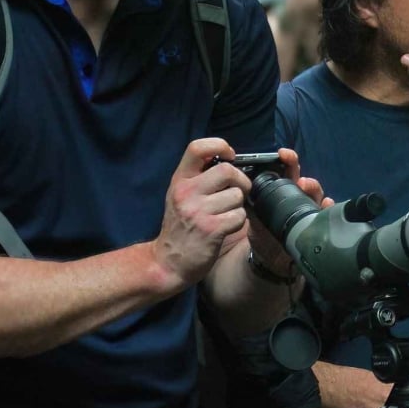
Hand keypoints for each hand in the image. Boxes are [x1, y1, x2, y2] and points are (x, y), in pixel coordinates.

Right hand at [154, 139, 253, 289]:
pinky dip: (239, 222)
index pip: (197, 148)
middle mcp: (186, 192)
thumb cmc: (180, 226)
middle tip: (239, 192)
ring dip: (239, 205)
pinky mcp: (211, 229)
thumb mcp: (181, 195)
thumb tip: (229, 160)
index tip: (230, 155)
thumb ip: (200, 177)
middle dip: (241, 181)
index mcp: (180, 180)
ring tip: (226, 214)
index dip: (219, 145)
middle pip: (227, 170)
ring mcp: (197, 211)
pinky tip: (226, 227)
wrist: (167, 262)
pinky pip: (240, 216)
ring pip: (237, 195)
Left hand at [247, 148, 331, 275]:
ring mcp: (309, 211)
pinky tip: (326, 204)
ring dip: (314, 189)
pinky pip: (325, 214)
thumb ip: (250, 199)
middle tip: (299, 178)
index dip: (288, 161)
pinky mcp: (315, 225)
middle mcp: (299, 198)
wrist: (270, 257)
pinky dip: (327, 207)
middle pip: (306, 182)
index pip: (289, 171)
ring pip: (317, 195)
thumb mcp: (254, 214)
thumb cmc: (263, 231)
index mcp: (283, 191)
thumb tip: (239, 182)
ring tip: (306, 186)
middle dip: (303, 176)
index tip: (282, 154)